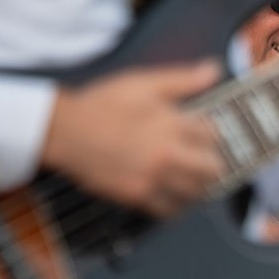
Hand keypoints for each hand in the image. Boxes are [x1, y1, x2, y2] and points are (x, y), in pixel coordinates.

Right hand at [42, 60, 223, 216]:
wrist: (65, 131)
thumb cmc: (102, 104)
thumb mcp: (143, 83)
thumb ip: (182, 79)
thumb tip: (213, 69)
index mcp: (172, 124)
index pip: (213, 135)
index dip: (210, 133)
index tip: (202, 133)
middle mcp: (167, 154)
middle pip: (212, 169)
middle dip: (211, 162)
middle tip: (202, 158)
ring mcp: (152, 177)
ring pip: (196, 193)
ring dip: (198, 185)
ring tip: (190, 176)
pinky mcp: (136, 195)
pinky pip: (170, 210)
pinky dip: (176, 204)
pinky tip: (171, 193)